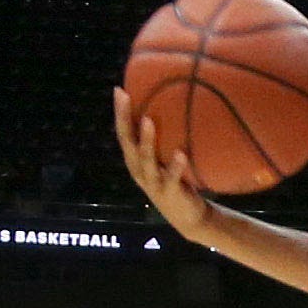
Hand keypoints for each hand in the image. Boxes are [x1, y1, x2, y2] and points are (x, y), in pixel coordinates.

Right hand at [111, 88, 226, 246]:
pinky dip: (175, 166)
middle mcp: (139, 170)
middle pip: (127, 143)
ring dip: (146, 140)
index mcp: (135, 161)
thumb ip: (163, 141)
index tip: (119, 89)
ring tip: (147, 120)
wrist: (188, 218)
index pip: (123, 134)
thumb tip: (175, 107)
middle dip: (124, 119)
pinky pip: (171, 178)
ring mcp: (153, 183)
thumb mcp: (164, 160)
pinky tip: (181, 153)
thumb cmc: (176, 182)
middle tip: (123, 96)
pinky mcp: (169, 193)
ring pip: (145, 160)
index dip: (120, 113)